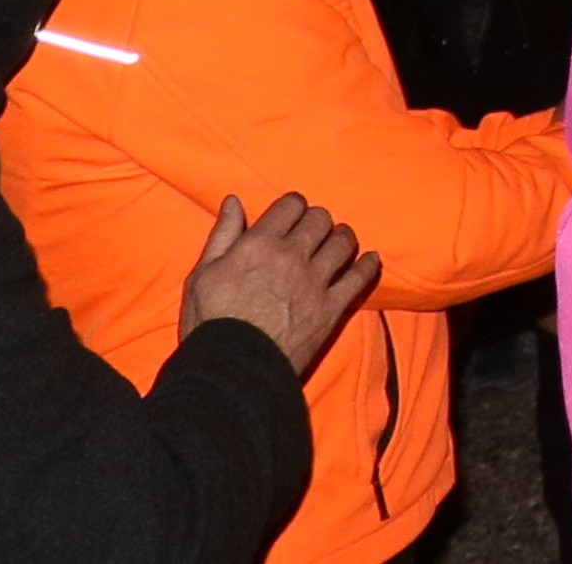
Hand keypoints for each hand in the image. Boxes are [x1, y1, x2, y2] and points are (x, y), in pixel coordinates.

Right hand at [181, 192, 381, 376]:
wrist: (232, 369)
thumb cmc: (210, 323)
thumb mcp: (202, 275)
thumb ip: (222, 235)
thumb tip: (234, 201)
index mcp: (259, 244)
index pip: (290, 206)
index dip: (293, 206)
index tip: (293, 214)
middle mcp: (292, 256)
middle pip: (320, 220)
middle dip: (317, 220)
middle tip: (313, 230)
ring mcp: (315, 282)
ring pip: (343, 242)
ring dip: (342, 237)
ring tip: (338, 241)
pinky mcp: (331, 308)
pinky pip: (359, 278)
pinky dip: (367, 265)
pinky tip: (370, 260)